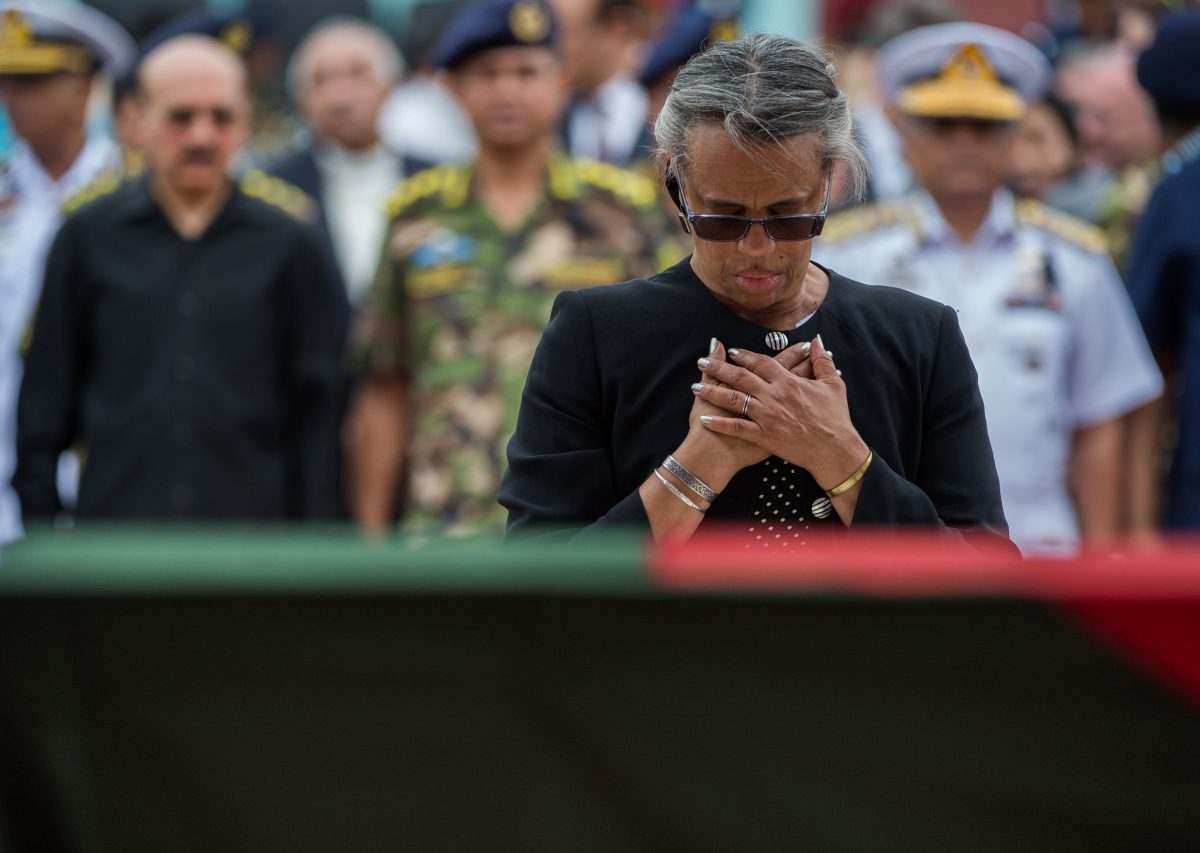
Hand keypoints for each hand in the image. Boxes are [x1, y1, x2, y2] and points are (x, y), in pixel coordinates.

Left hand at [692, 335, 867, 488]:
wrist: (834, 449)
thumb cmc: (835, 417)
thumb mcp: (833, 384)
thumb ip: (822, 361)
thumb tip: (817, 341)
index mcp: (788, 382)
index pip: (761, 362)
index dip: (743, 356)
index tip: (730, 351)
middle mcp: (773, 396)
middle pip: (740, 377)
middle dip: (718, 368)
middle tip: (702, 362)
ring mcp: (766, 416)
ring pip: (733, 399)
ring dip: (712, 392)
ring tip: (695, 386)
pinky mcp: (763, 436)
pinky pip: (736, 427)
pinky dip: (719, 422)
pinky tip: (704, 418)